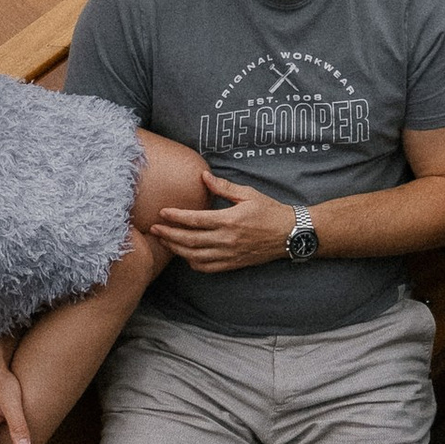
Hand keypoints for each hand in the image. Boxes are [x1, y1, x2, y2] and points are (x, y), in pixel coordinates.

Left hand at [152, 164, 304, 273]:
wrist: (290, 234)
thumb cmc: (270, 211)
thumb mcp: (248, 194)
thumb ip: (223, 187)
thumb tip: (203, 176)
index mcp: (229, 220)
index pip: (194, 220)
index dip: (175, 217)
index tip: (162, 212)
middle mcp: (226, 240)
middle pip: (189, 240)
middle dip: (168, 234)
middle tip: (153, 228)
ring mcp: (229, 255)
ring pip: (194, 256)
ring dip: (176, 249)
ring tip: (164, 240)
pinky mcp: (233, 264)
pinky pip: (207, 267)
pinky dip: (192, 262)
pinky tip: (185, 255)